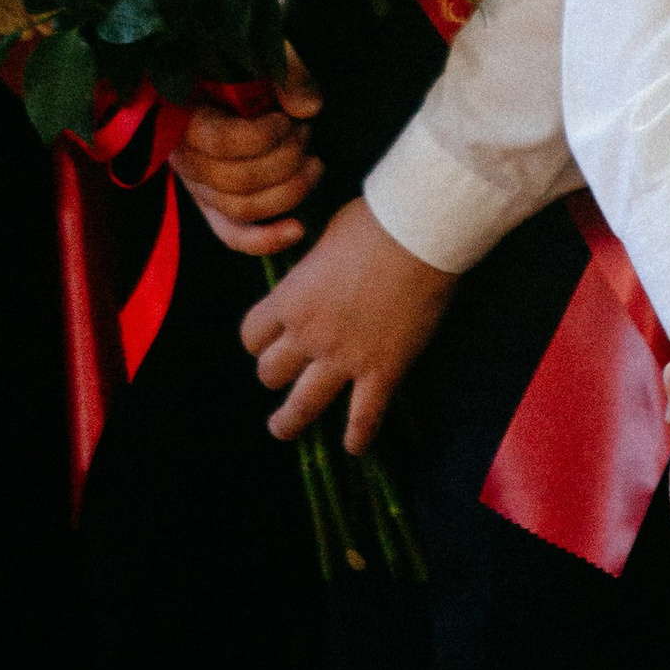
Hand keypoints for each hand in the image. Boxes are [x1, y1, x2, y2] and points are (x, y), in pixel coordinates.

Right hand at [179, 51, 325, 256]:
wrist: (229, 71)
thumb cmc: (244, 59)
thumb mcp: (265, 51)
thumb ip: (287, 72)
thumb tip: (308, 109)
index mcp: (185, 113)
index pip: (220, 142)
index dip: (264, 136)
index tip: (287, 118)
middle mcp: (184, 155)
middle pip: (235, 181)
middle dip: (285, 160)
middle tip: (306, 134)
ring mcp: (197, 184)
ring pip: (240, 209)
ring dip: (287, 190)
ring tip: (313, 162)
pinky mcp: (213, 204)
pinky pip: (232, 234)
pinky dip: (266, 239)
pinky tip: (298, 229)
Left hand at [241, 197, 454, 452]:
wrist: (417, 233)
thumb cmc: (371, 223)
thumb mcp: (324, 238)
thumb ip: (312, 266)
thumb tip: (316, 267)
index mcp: (290, 298)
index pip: (252, 334)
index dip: (256, 341)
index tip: (263, 343)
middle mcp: (309, 334)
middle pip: (270, 373)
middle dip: (273, 376)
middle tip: (282, 378)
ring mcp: (344, 357)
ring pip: (303, 405)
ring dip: (289, 421)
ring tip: (282, 427)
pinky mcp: (382, 370)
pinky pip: (364, 416)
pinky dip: (358, 436)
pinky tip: (354, 447)